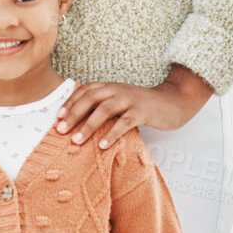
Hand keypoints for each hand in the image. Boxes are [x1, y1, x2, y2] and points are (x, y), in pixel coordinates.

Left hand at [54, 64, 213, 148]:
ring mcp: (131, 100)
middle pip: (90, 98)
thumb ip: (104, 107)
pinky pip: (124, 122)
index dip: (70, 103)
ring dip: (88, 125)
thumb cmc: (143, 106)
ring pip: (104, 109)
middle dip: (73, 114)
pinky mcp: (143, 111)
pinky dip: (111, 134)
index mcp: (111, 87)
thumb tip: (80, 122)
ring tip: (76, 141)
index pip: (85, 91)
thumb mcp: (121, 101)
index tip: (58, 117)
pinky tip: (102, 145)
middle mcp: (118, 90)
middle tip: (60, 130)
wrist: (174, 101)